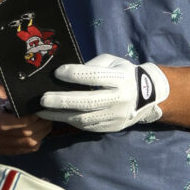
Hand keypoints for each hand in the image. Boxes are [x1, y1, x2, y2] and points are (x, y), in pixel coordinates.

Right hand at [0, 81, 52, 154]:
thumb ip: (15, 89)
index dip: (34, 117)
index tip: (40, 109)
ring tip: (46, 122)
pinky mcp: (4, 150)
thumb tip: (35, 87)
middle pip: (26, 134)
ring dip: (42, 133)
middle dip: (42, 124)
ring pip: (29, 144)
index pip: (19, 122)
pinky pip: (26, 149)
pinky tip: (38, 131)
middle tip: (48, 115)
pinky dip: (36, 141)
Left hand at [38, 54, 168, 132]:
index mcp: (121, 78)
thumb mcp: (112, 62)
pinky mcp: (112, 127)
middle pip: (88, 102)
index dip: (75, 75)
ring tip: (42, 111)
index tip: (57, 73)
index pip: (95, 77)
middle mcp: (120, 99)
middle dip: (63, 101)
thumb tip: (67, 74)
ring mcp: (116, 116)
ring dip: (61, 115)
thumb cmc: (123, 73)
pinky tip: (57, 116)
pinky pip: (88, 126)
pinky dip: (70, 121)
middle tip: (43, 99)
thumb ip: (92, 65)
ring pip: (85, 118)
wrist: (147, 95)